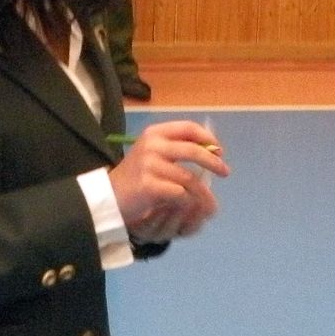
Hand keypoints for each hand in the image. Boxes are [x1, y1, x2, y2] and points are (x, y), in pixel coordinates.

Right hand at [110, 120, 227, 241]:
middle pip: (193, 151)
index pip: (189, 128)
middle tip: (225, 172)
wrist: (109, 196)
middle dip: (213, 163)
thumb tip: (213, 151)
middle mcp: (152, 145)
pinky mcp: (149, 185)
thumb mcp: (153, 154)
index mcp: (155, 133)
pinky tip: (191, 207)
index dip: (208, 139)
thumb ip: (176, 149)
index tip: (219, 151)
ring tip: (211, 203)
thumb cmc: (136, 176)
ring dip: (204, 193)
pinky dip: (189, 202)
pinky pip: (180, 193)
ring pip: (189, 177)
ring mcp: (150, 165)